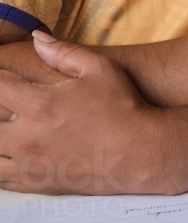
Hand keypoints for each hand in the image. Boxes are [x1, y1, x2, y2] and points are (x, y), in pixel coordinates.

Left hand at [0, 34, 175, 194]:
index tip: (0, 73)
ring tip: (6, 125)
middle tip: (4, 99)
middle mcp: (27, 137)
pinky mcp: (36, 184)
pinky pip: (0, 177)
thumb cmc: (122, 107)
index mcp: (39, 105)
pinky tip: (5, 151)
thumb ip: (63, 52)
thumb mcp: (98, 68)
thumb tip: (35, 38)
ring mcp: (29, 164)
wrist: (139, 152)